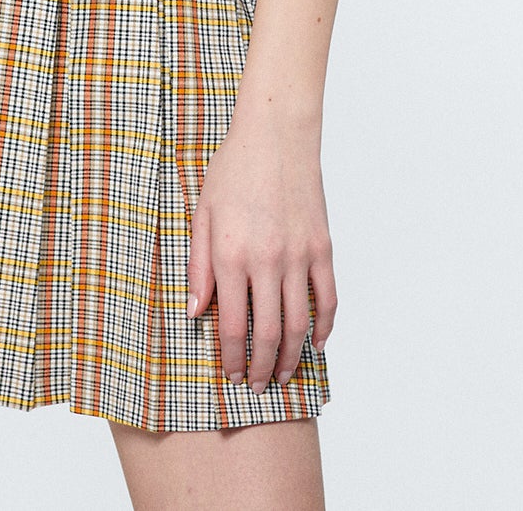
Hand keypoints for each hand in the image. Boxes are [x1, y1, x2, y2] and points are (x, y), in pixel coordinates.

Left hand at [185, 114, 336, 391]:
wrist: (276, 134)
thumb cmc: (233, 169)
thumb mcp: (202, 214)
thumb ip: (198, 266)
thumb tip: (194, 312)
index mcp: (231, 255)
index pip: (231, 325)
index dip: (231, 358)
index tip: (231, 375)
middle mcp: (266, 261)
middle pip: (268, 334)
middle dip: (262, 368)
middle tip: (258, 387)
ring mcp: (298, 256)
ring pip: (299, 324)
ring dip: (292, 357)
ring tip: (284, 375)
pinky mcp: (322, 247)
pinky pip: (327, 298)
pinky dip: (324, 327)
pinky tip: (316, 343)